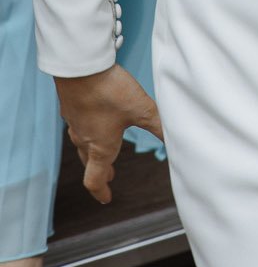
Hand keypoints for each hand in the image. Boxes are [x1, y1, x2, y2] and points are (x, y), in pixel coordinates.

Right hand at [53, 65, 162, 204]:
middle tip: (110, 175)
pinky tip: (95, 118)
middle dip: (100, 170)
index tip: (107, 198)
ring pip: (82, 143)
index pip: (95, 179)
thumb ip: (159, 125)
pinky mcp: (72, 106)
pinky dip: (88, 129)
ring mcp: (75, 122)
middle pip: (89, 162)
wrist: (80, 68)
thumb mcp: (141, 109)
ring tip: (103, 148)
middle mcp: (84, 138)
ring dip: (93, 151)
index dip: (101, 191)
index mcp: (100, 147)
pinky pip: (79, 125)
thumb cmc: (110, 91)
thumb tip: (177, 141)